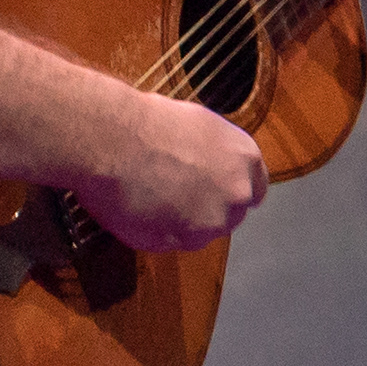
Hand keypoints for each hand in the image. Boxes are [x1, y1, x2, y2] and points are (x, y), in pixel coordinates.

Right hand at [69, 92, 267, 251]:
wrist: (110, 139)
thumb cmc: (150, 122)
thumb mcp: (201, 126)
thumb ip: (219, 155)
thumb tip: (214, 164)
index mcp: (246, 160)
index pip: (256, 190)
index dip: (232, 192)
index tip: (216, 192)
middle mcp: (235, 196)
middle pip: (229, 216)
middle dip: (207, 209)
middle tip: (175, 193)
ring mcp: (206, 224)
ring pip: (198, 234)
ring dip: (180, 224)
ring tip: (149, 196)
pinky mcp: (174, 243)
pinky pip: (167, 243)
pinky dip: (154, 232)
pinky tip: (137, 208)